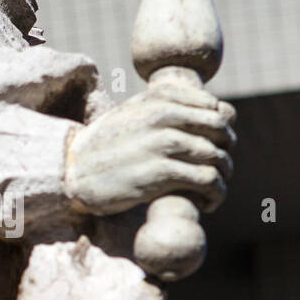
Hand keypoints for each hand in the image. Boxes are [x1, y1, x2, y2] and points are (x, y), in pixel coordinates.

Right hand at [65, 76, 235, 215]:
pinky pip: (207, 180)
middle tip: (219, 168)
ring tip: (214, 189)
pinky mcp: (161, 174)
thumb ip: (172, 106)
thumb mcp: (135, 113)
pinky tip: (209, 202)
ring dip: (223, 176)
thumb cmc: (108, 144)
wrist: (74, 171)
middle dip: (226, 150)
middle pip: (220, 130)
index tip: (214, 145)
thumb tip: (224, 111)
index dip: (220, 128)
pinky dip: (216, 193)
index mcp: (159, 98)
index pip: (213, 106)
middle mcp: (164, 116)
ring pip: (217, 157)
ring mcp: (163, 144)